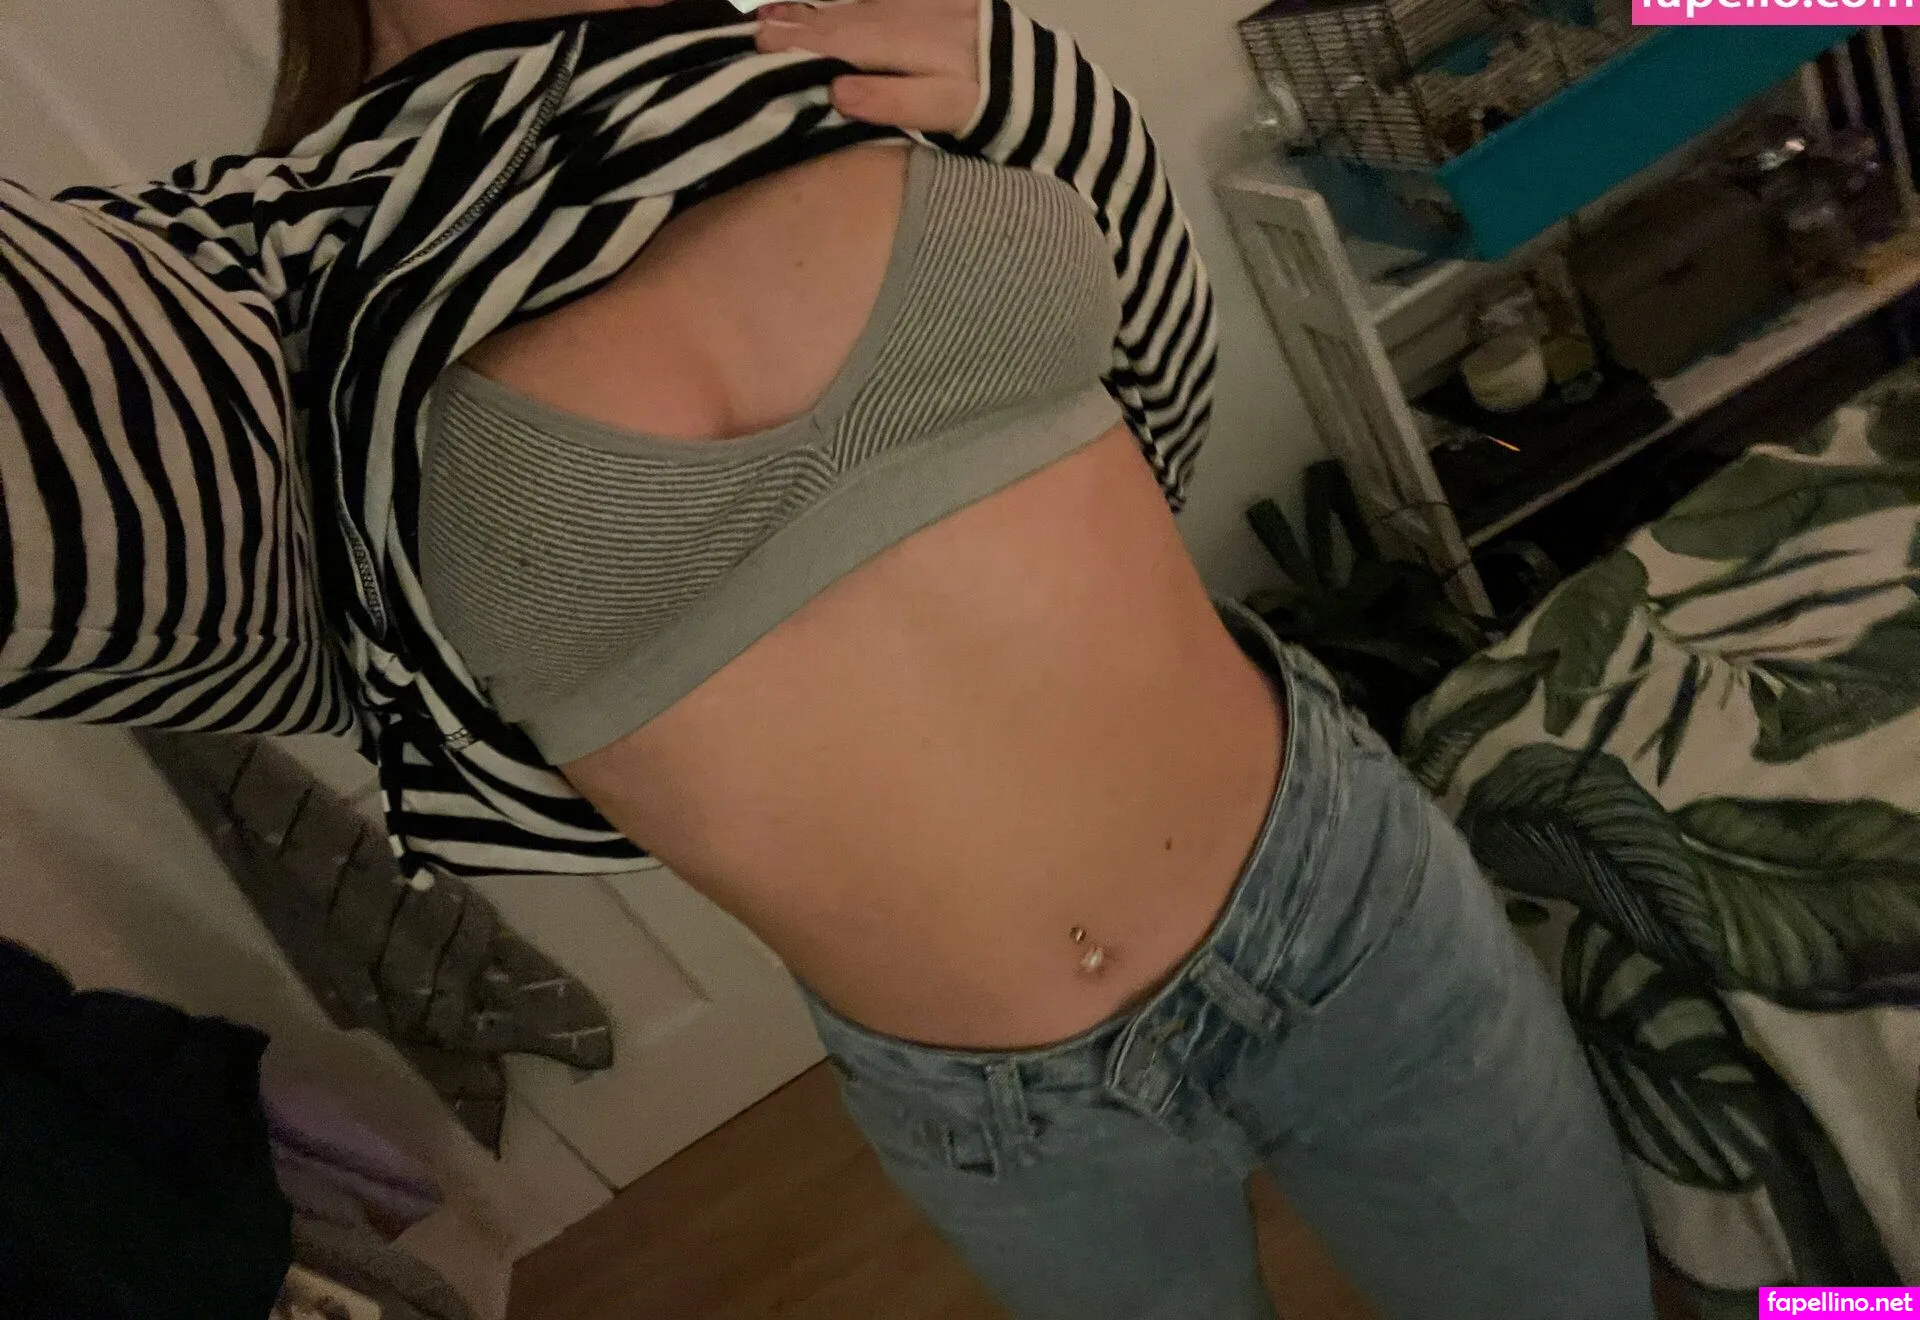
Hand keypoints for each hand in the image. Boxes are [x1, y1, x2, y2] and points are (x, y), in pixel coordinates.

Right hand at [755, 0, 982, 135]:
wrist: (1039, 81)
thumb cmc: (989, 108)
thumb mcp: (947, 113)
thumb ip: (894, 100)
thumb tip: (836, 92)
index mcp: (917, 50)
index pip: (849, 47)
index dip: (806, 48)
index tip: (763, 49)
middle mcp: (916, 21)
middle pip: (849, 26)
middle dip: (800, 31)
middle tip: (753, 36)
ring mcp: (921, 9)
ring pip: (858, 11)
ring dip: (812, 17)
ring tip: (768, 21)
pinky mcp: (928, 5)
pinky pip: (874, 3)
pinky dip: (840, 8)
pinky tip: (809, 10)